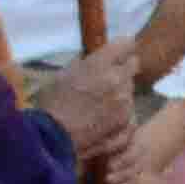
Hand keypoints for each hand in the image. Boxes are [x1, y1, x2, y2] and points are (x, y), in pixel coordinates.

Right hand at [38, 44, 138, 166]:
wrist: (53, 139)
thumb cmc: (52, 104)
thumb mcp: (64, 73)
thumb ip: (87, 64)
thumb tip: (99, 59)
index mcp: (101, 64)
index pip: (126, 44)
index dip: (123, 48)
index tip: (120, 52)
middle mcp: (118, 80)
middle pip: (133, 66)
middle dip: (123, 69)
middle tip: (109, 77)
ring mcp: (125, 103)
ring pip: (130, 91)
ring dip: (121, 93)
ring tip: (100, 104)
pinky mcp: (127, 124)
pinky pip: (130, 112)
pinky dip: (121, 114)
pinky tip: (104, 120)